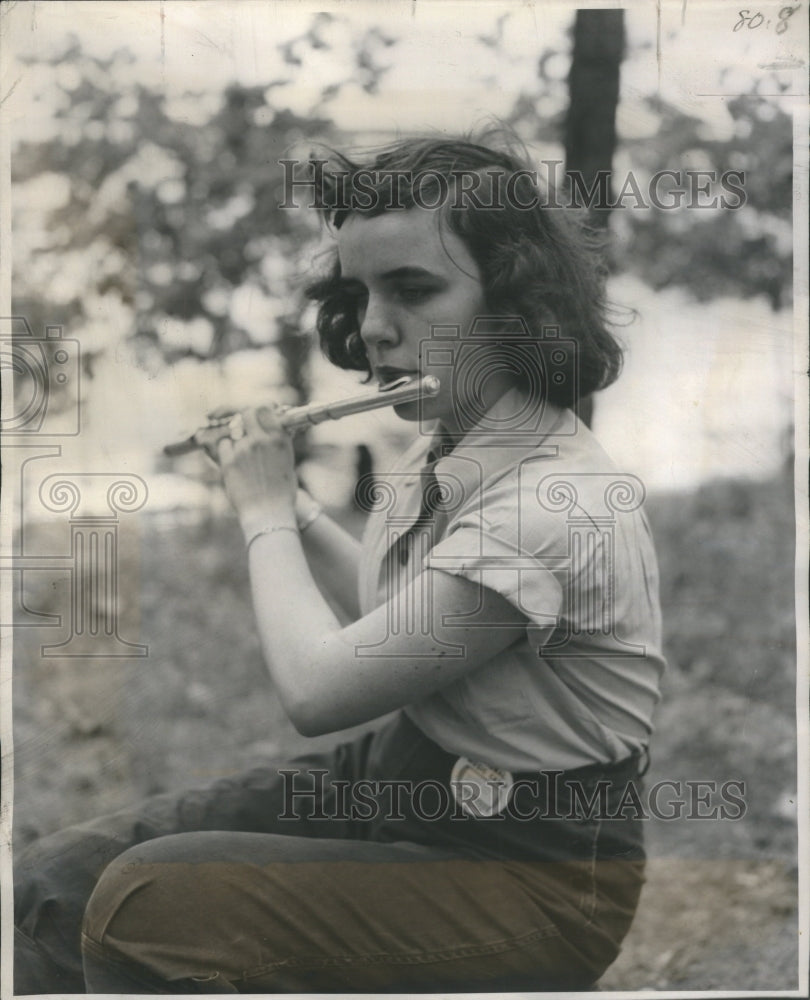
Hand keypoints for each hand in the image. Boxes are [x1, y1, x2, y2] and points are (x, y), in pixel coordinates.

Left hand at [208, 404, 296, 526]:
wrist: (269, 512)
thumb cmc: (281, 491)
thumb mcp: (287, 461)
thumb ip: (276, 442)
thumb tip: (268, 430)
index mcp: (279, 438)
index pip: (264, 408)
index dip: (258, 411)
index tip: (256, 415)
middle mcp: (261, 440)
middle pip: (246, 414)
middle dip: (243, 420)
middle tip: (243, 429)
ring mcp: (243, 449)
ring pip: (232, 431)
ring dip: (235, 438)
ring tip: (242, 455)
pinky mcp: (228, 461)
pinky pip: (223, 445)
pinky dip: (226, 451)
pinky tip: (234, 463)